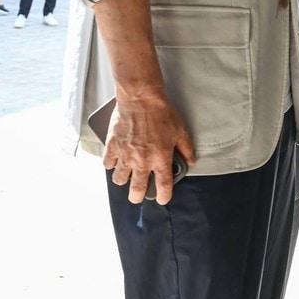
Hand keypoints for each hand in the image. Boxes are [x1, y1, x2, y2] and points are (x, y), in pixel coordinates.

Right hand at [103, 90, 196, 204]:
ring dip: (123, 180)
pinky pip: (107, 164)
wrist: (141, 99)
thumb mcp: (181, 130)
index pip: (163, 186)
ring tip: (126, 177)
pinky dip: (111, 165)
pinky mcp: (112, 146)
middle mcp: (142, 161)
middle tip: (138, 196)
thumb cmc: (162, 113)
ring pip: (119, 179)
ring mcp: (126, 155)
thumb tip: (191, 162)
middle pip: (137, 189)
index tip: (163, 200)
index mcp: (160, 159)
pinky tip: (115, 162)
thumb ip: (186, 149)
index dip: (164, 196)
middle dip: (137, 196)